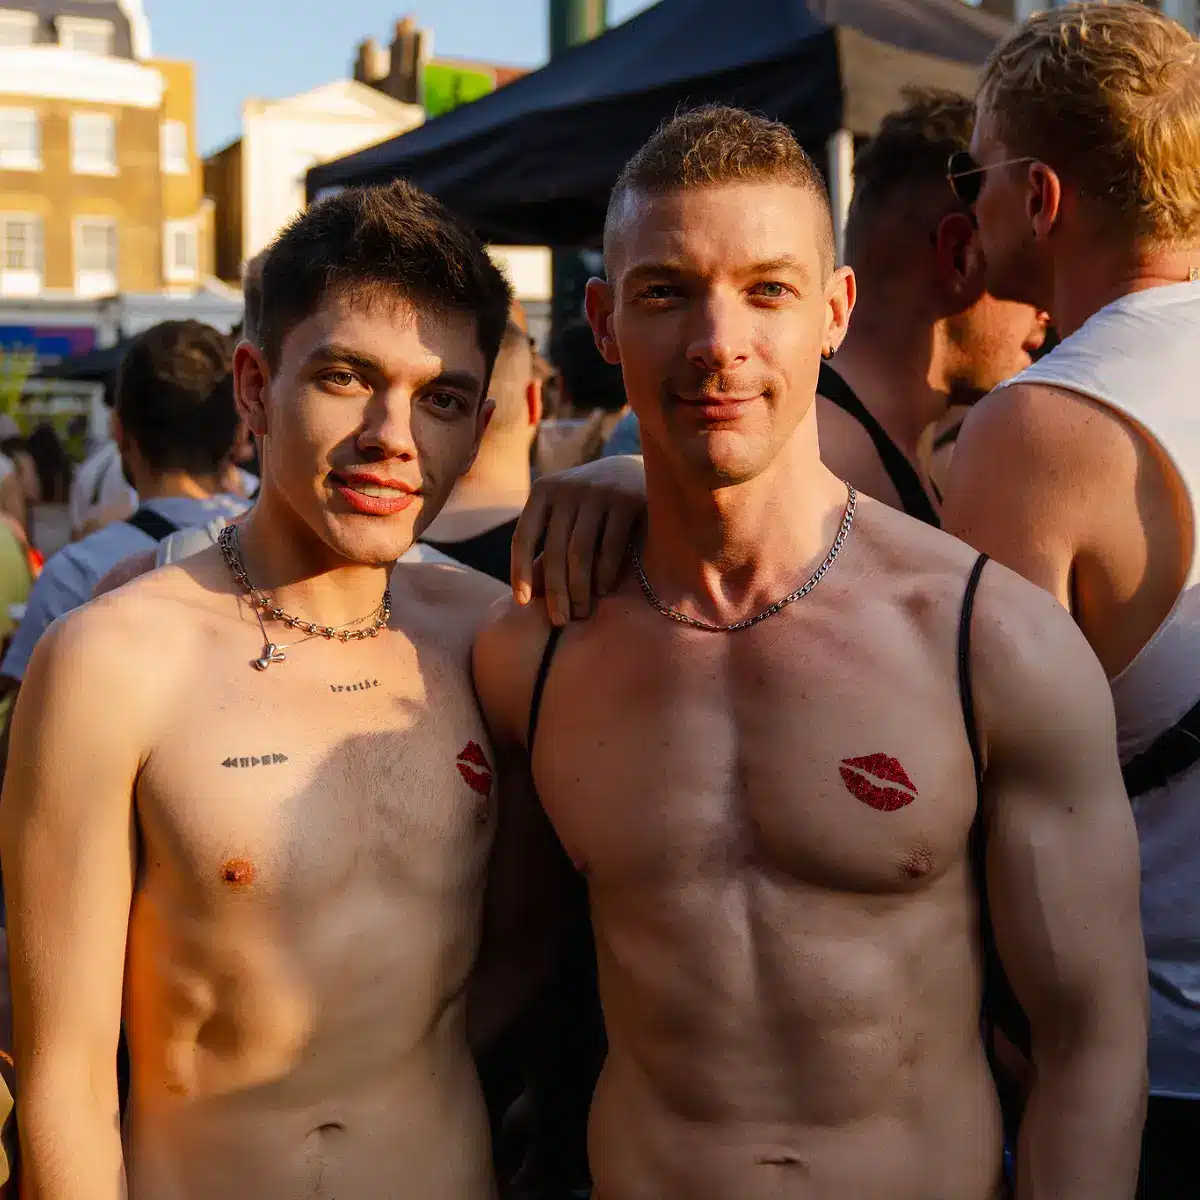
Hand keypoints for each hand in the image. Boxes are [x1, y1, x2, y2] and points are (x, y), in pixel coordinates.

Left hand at [511, 455, 646, 624]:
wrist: (643, 472)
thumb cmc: (596, 507)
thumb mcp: (567, 516)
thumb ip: (548, 547)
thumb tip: (525, 596)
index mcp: (545, 490)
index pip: (523, 536)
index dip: (520, 571)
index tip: (522, 603)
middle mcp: (568, 488)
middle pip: (554, 550)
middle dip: (555, 591)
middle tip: (560, 620)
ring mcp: (599, 492)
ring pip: (581, 552)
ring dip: (580, 589)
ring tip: (581, 612)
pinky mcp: (628, 501)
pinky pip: (610, 546)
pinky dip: (604, 574)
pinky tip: (603, 592)